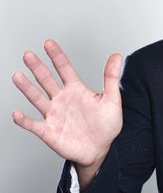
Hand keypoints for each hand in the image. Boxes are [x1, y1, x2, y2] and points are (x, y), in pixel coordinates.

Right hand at [12, 40, 122, 167]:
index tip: (49, 43)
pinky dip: (24, 120)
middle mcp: (62, 100)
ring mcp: (54, 115)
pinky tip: (17, 113)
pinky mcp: (49, 131)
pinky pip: (34, 125)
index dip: (57, 56)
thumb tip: (116, 56)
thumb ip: (111, 78)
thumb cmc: (106, 125)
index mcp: (76, 90)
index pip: (64, 69)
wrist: (100, 150)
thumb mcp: (112, 100)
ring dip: (27, 88)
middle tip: (28, 55)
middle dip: (38, 68)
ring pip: (37, 98)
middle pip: (47, 80)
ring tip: (18, 76)